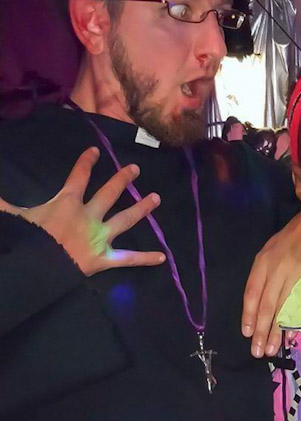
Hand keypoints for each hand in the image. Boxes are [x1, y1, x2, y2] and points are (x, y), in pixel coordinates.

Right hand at [0, 147, 164, 275]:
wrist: (35, 269)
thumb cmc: (26, 241)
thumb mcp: (13, 219)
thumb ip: (2, 204)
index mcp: (67, 204)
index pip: (79, 177)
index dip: (86, 163)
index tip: (95, 151)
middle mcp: (88, 217)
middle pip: (109, 193)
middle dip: (123, 180)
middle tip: (136, 168)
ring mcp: (99, 238)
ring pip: (125, 219)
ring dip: (142, 209)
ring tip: (156, 198)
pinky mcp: (104, 259)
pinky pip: (128, 259)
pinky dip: (145, 259)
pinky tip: (163, 257)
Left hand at [242, 208, 300, 356]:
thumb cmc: (296, 235)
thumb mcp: (275, 249)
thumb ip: (269, 271)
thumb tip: (267, 299)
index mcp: (262, 261)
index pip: (251, 292)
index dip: (248, 314)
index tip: (247, 333)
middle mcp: (271, 266)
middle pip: (262, 303)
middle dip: (259, 329)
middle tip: (257, 351)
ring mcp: (286, 270)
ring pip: (276, 305)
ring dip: (273, 329)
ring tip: (270, 349)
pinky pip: (292, 300)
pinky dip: (288, 317)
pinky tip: (288, 331)